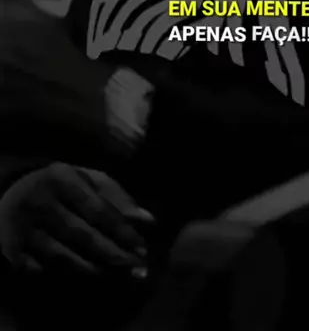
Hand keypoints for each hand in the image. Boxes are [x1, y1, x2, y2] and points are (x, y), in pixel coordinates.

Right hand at [0, 162, 154, 275]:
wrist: (13, 192)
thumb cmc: (62, 185)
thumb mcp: (88, 180)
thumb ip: (117, 197)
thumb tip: (148, 220)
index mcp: (62, 178)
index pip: (99, 210)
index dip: (122, 232)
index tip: (142, 248)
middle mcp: (41, 203)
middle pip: (83, 236)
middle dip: (113, 255)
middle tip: (136, 268)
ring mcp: (24, 228)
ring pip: (63, 257)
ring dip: (94, 269)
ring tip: (117, 274)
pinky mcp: (12, 250)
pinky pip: (43, 270)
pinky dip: (66, 276)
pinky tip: (87, 277)